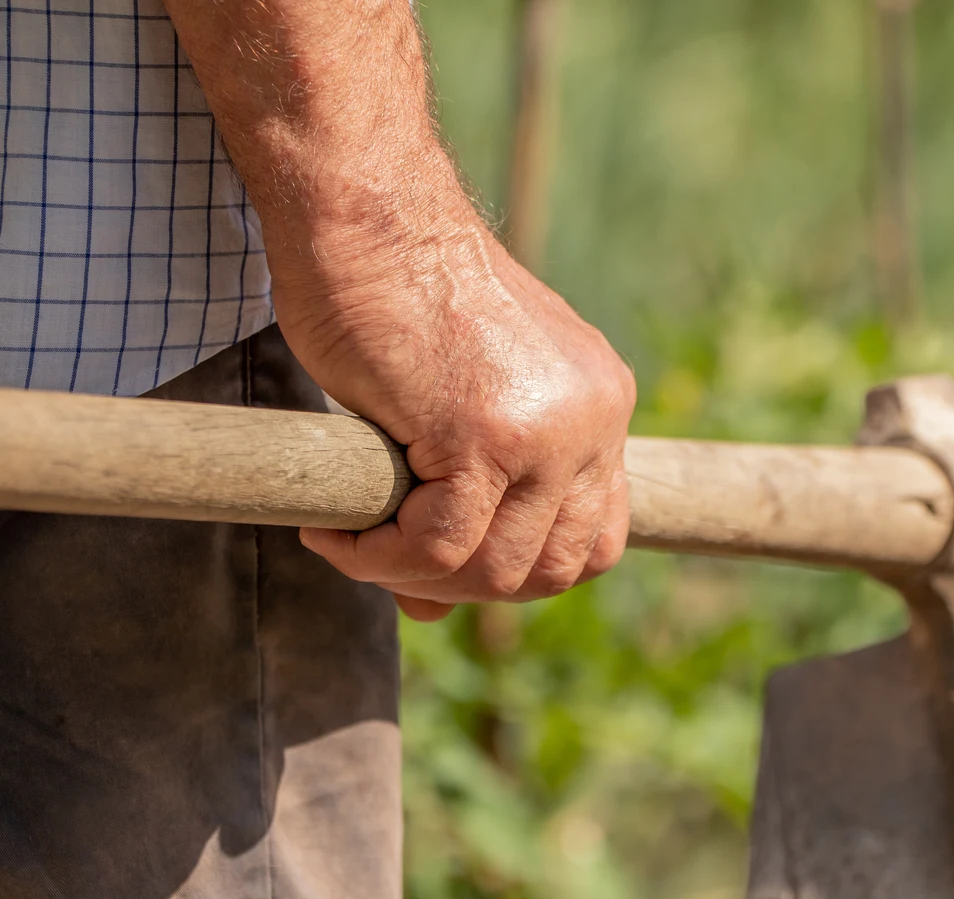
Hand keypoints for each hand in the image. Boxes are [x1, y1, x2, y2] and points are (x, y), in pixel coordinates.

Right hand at [285, 225, 636, 621]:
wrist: (366, 211)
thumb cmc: (395, 293)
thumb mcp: (456, 400)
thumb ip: (471, 496)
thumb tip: (434, 612)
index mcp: (600, 406)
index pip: (597, 537)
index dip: (524, 570)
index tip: (452, 561)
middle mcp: (592, 420)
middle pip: (558, 568)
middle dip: (472, 586)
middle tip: (394, 559)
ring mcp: (546, 431)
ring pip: (498, 570)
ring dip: (417, 579)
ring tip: (355, 544)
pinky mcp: (482, 434)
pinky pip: (438, 547)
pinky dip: (379, 560)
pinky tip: (335, 535)